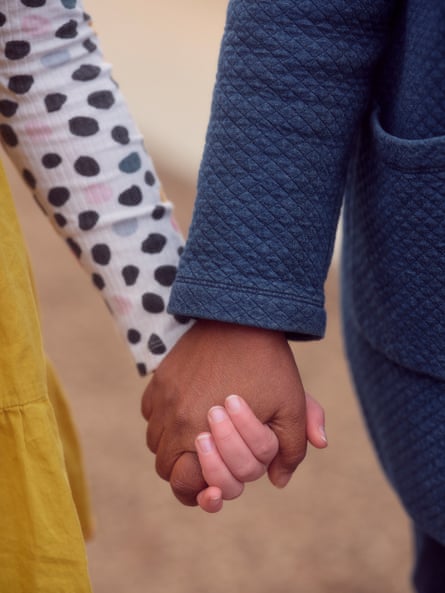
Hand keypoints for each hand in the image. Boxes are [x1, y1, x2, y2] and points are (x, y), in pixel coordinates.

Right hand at [141, 319, 310, 506]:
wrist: (241, 315)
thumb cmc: (268, 364)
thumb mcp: (292, 407)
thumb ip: (291, 450)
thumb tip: (279, 481)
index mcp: (201, 432)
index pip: (185, 485)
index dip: (203, 492)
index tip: (218, 487)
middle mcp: (173, 418)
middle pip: (167, 469)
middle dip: (189, 473)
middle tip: (212, 464)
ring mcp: (162, 397)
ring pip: (156, 443)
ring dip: (175, 449)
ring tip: (201, 439)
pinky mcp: (159, 379)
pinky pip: (150, 414)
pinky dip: (164, 422)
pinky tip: (187, 412)